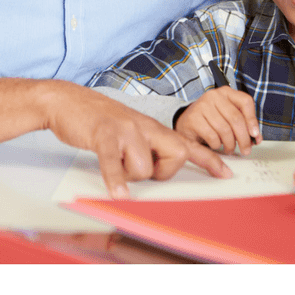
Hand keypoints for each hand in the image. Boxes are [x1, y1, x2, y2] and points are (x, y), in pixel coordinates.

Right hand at [46, 82, 231, 198]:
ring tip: (113, 161)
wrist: (69, 100)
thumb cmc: (100, 121)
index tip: (226, 173)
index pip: (188, 144)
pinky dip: (116, 179)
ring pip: (144, 167)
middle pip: (176, 156)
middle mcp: (144, 126)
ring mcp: (125, 130)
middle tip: (137, 169)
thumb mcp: (131, 131)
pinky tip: (117, 194)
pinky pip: (114, 161)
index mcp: (152, 127)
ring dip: (129, 175)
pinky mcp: (103, 135)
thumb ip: (147, 148)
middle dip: (161, 173)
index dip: (209, 160)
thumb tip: (156, 171)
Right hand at [175, 86, 260, 155]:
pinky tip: (216, 144)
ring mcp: (202, 106)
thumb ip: (243, 124)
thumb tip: (256, 137)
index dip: (252, 120)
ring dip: (230, 144)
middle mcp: (214, 96)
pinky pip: (212, 136)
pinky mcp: (193, 119)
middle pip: (236, 118)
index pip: (245, 101)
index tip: (255, 134)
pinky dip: (217, 145)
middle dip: (244, 138)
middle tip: (246, 149)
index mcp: (226, 92)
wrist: (186, 122)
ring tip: (229, 148)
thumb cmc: (210, 120)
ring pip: (225, 130)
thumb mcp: (228, 116)